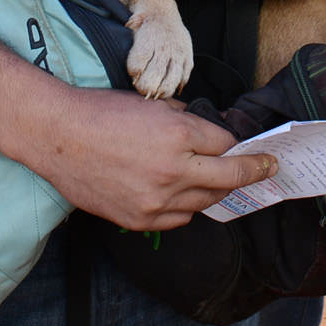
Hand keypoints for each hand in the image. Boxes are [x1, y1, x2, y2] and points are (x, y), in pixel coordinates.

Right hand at [9, 85, 273, 231]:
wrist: (57, 137)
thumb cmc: (103, 112)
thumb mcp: (154, 105)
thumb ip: (187, 120)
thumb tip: (212, 132)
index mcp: (179, 135)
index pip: (228, 145)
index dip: (240, 145)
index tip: (256, 150)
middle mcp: (173, 171)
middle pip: (229, 178)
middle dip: (254, 172)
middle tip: (268, 169)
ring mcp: (156, 200)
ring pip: (206, 202)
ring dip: (217, 190)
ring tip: (220, 181)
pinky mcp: (139, 219)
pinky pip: (179, 218)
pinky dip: (187, 206)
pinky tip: (183, 194)